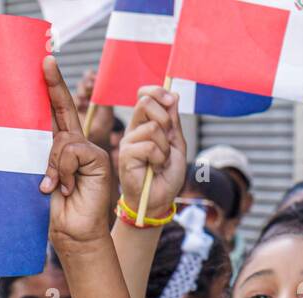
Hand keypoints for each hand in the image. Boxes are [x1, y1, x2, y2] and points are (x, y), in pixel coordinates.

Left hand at [41, 56, 113, 249]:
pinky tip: (65, 188)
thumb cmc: (56, 209)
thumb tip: (41, 139)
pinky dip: (62, 171)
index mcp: (62, 147)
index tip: (45, 62)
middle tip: (45, 60)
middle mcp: (76, 145)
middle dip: (53, 87)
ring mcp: (90, 151)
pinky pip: (72, 152)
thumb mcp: (43, 178)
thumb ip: (44, 156)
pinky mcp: (99, 159)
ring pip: (62, 140)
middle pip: (64, 111)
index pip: (58, 112)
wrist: (73, 232)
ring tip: (53, 187)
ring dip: (51, 166)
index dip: (53, 87)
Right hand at [117, 84, 186, 222]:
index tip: (171, 100)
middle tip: (168, 139)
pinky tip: (155, 168)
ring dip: (165, 147)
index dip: (157, 91)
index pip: (144, 95)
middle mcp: (134, 131)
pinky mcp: (125, 156)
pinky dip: (159, 158)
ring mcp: (128, 142)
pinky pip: (149, 146)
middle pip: (145, 103)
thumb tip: (173, 95)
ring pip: (153, 127)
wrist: (159, 200)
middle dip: (165, 118)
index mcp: (145, 124)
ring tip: (161, 161)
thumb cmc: (166, 175)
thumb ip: (173, 121)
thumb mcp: (176, 144)